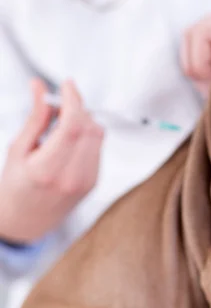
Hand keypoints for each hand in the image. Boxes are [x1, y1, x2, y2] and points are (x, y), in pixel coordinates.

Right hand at [0, 79, 103, 242]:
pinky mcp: (94, 182)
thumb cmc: (15, 187)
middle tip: (59, 104)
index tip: (67, 85)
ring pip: (98, 135)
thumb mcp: (17, 149)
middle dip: (77, 107)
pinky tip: (68, 139)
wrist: (24, 222)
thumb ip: (34, 117)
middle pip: (89, 127)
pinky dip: (87, 135)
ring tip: (59, 125)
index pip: (72, 126)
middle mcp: (71, 177)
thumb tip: (39, 87)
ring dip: (84, 120)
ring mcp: (86, 181)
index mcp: (47, 170)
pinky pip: (98, 147)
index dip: (73, 100)